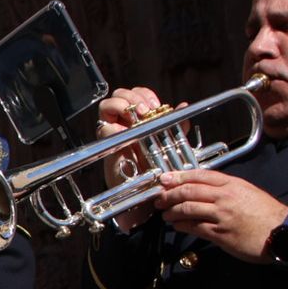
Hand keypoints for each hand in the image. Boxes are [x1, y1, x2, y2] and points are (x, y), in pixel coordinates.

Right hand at [96, 86, 187, 230]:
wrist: (144, 194)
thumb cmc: (155, 171)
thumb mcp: (170, 145)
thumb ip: (176, 126)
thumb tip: (183, 106)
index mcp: (139, 119)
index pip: (137, 95)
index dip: (145, 95)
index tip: (157, 106)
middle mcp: (124, 122)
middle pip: (120, 94)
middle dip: (133, 97)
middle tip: (146, 111)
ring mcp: (113, 131)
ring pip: (107, 105)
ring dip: (122, 105)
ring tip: (136, 117)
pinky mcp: (105, 144)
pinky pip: (104, 128)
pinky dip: (114, 127)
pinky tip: (126, 133)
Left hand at [155, 169, 287, 262]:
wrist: (283, 233)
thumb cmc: (266, 214)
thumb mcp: (248, 192)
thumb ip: (226, 189)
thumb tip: (204, 189)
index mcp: (232, 184)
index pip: (199, 175)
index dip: (179, 176)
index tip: (165, 179)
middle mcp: (225, 197)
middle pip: (189, 191)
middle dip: (170, 194)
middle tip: (159, 198)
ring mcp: (222, 215)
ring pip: (188, 208)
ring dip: (172, 211)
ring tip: (165, 214)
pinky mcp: (220, 233)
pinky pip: (195, 227)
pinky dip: (182, 225)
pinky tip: (176, 225)